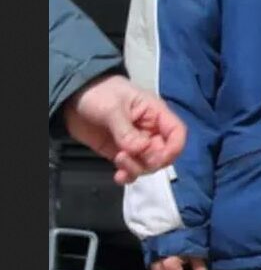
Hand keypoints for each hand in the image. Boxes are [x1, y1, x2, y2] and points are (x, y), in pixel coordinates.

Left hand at [63, 74, 185, 184]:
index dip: (174, 148)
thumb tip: (141, 150)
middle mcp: (150, 131)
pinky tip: (118, 176)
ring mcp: (136, 144)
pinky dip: (128, 175)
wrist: (73, 97)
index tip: (157, 158)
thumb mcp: (113, 108)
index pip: (177, 133)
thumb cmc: (99, 93)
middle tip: (128, 157)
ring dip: (136, 169)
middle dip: (150, 161)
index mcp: (155, 114)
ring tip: (118, 160)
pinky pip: (132, 169)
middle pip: (164, 154)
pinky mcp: (121, 153)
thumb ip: (126, 131)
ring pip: (148, 165)